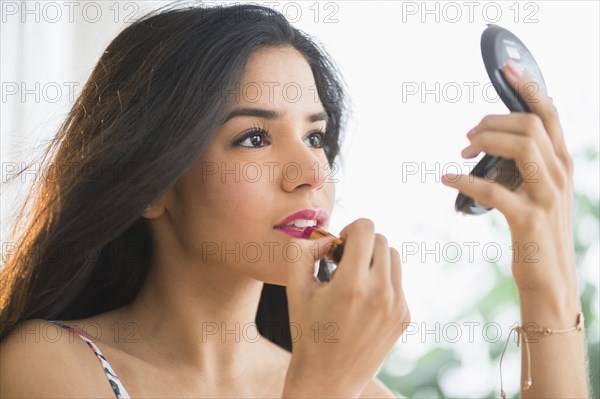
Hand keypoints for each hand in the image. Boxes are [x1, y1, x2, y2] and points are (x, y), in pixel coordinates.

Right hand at [283, 219, 409, 397]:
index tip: (340, 246)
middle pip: (382, 240)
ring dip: (375, 259)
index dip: (350, 229)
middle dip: (362, 244)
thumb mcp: (294, 289)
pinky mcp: (404, 317)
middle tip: (344, 263)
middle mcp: (381, 293)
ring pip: (394, 258)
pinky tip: (363, 300)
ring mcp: (397, 306)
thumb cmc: (308, 332)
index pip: (366, 228)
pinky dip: (382, 280)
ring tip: (355, 278)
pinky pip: (397, 281)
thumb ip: (303, 252)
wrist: (327, 379)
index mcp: (353, 285)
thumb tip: (327, 239)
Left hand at [442, 59, 578, 311]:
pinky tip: (447, 179)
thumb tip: (493, 140)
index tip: (506, 69)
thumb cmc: (536, 231)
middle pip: (531, 125)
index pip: (549, 114)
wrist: (549, 279)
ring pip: (523, 147)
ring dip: (487, 141)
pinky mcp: (529, 220)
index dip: (528, 88)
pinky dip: (466, 181)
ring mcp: (547, 197)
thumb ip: (526, 163)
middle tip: (468, 136)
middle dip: (494, 121)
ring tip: (462, 150)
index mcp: (561, 163)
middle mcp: (560, 175)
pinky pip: (495, 191)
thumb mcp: (538, 191)